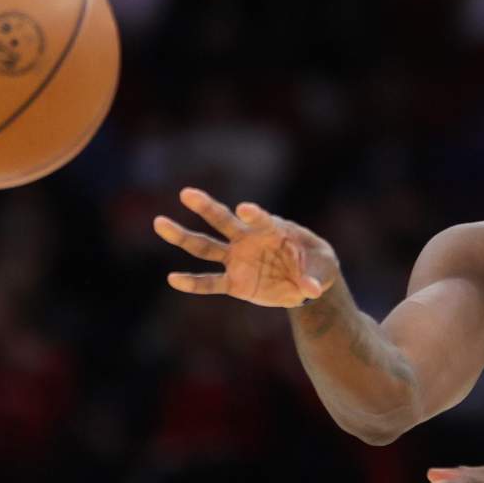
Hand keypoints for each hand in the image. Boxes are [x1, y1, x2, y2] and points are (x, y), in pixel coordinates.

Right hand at [154, 187, 338, 307]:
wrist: (307, 280)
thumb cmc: (317, 264)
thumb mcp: (323, 269)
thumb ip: (314, 277)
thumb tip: (310, 289)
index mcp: (273, 229)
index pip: (261, 218)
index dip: (254, 214)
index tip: (244, 209)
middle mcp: (249, 239)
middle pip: (223, 221)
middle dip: (206, 207)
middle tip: (187, 193)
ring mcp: (238, 260)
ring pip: (206, 246)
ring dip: (182, 236)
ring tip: (159, 222)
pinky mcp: (234, 282)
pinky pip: (210, 283)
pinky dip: (193, 282)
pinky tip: (173, 278)